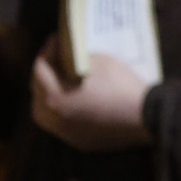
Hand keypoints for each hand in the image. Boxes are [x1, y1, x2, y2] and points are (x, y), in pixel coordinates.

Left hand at [32, 36, 152, 151]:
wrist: (144, 115)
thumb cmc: (120, 85)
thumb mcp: (99, 61)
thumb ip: (77, 59)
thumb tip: (70, 56)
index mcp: (54, 96)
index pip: (40, 70)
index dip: (47, 51)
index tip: (56, 39)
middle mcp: (53, 118)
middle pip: (37, 94)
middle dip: (44, 74)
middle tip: (56, 59)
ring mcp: (65, 133)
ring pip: (46, 114)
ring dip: (49, 96)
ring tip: (62, 82)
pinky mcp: (79, 141)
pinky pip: (62, 124)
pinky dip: (64, 111)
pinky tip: (77, 102)